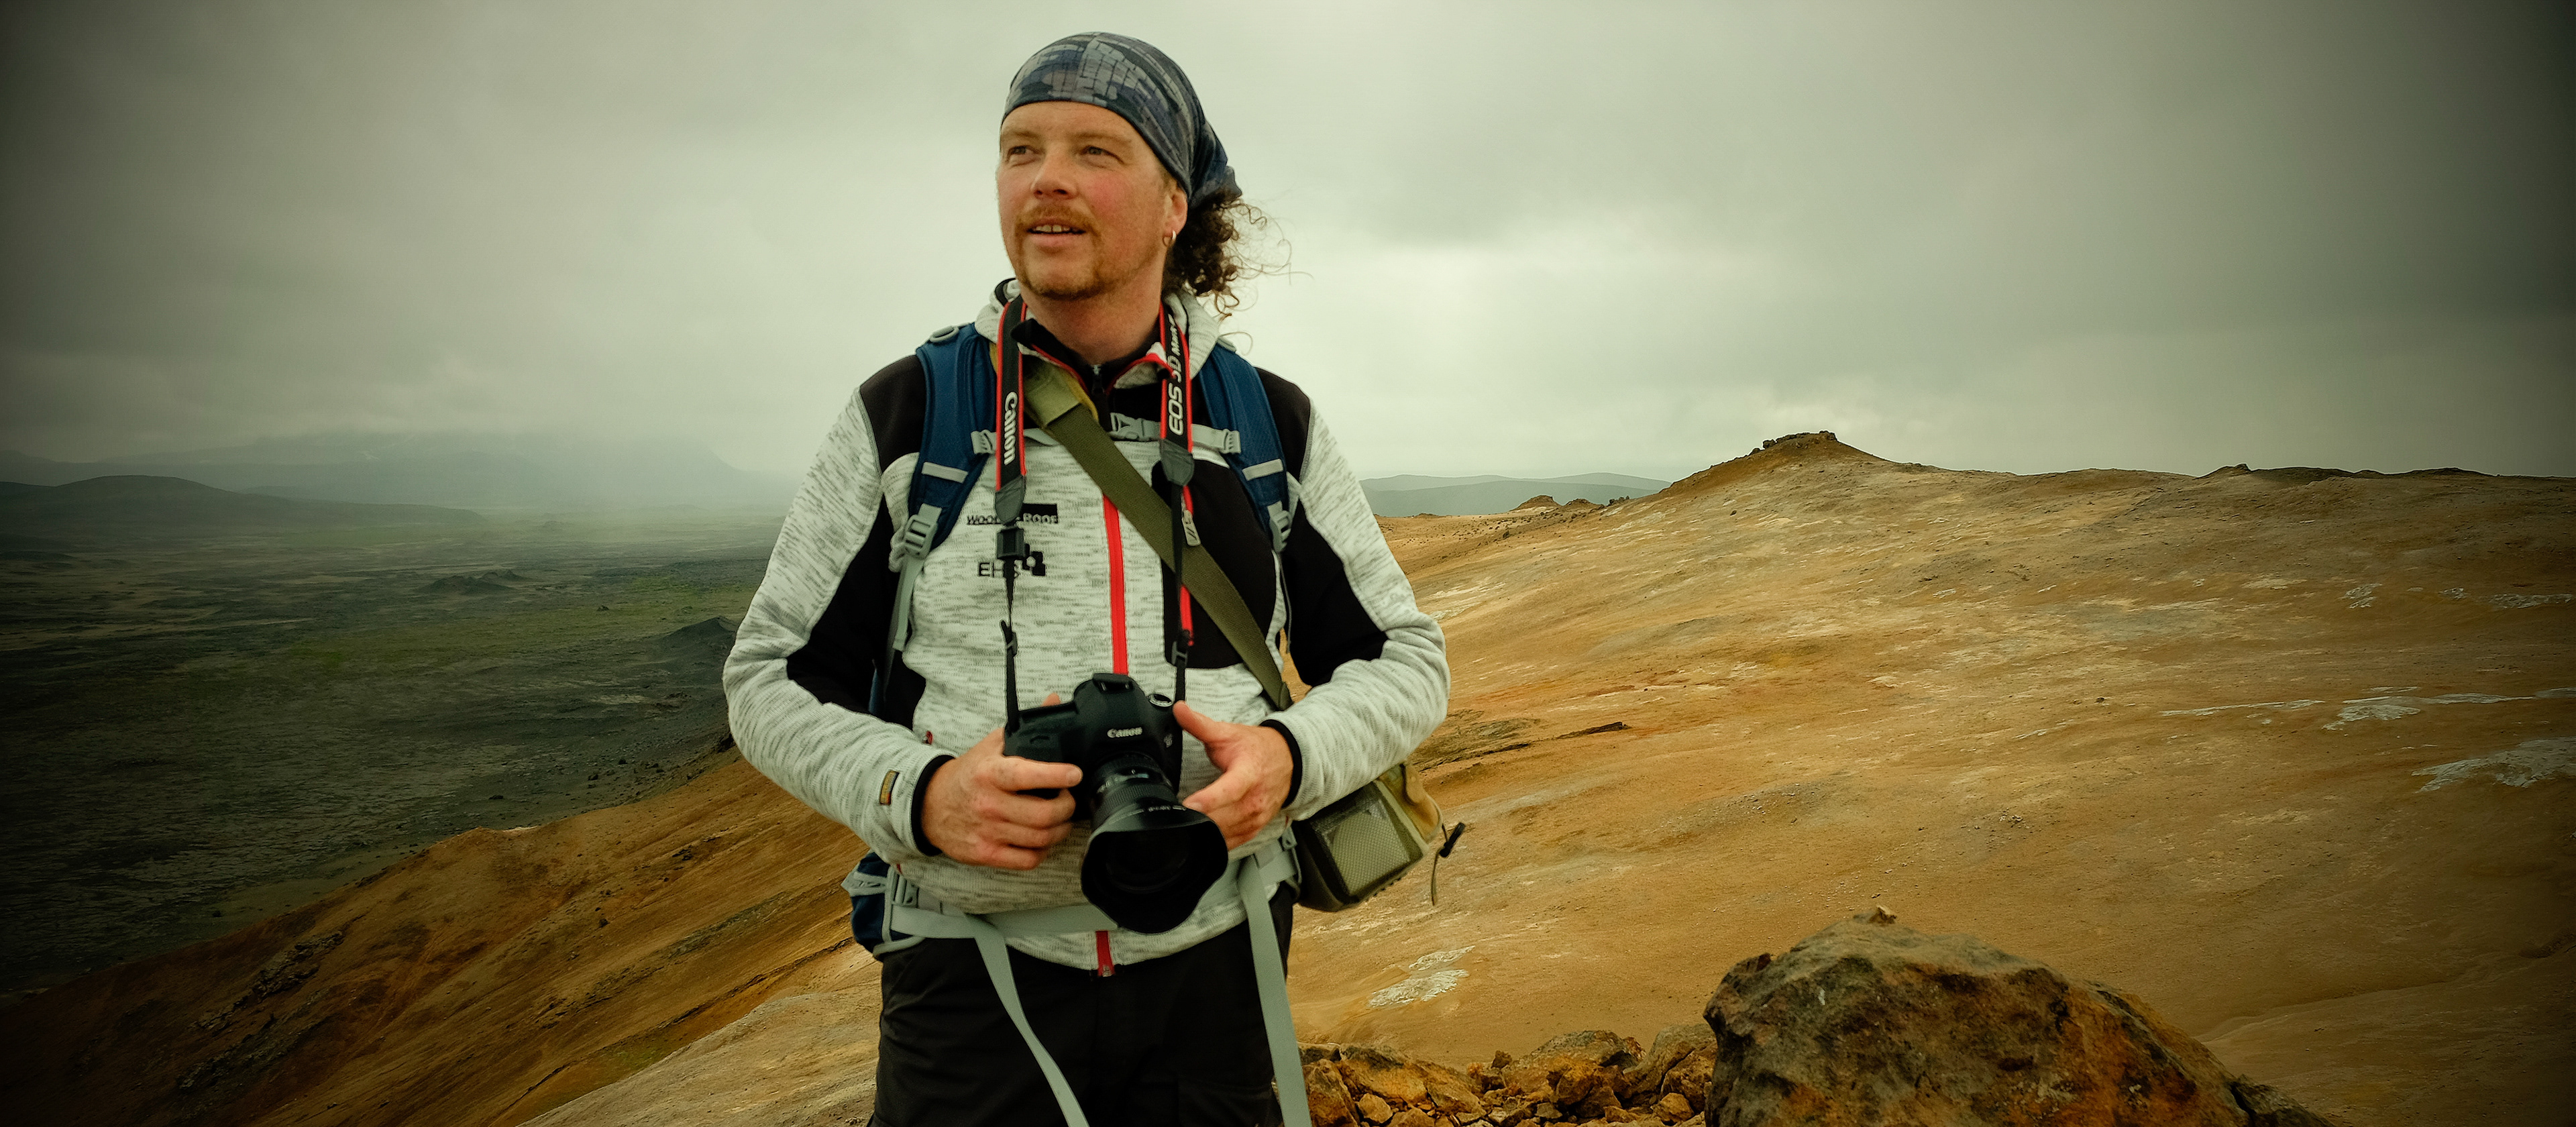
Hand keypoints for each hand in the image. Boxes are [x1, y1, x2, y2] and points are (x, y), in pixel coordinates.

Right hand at [920, 694, 1082, 869]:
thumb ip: (1024, 727)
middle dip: (1067, 807)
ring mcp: (988, 831)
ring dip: (1060, 829)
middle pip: (1044, 814)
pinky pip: (1027, 860)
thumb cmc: (967, 775)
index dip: (1058, 775)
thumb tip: (1054, 700)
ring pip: (1041, 839)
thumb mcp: (992, 745)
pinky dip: (1042, 851)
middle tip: (1068, 799)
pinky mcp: (987, 853)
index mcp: (991, 773)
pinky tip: (1042, 839)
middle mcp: (990, 804)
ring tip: (1060, 818)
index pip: (1028, 775)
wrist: (929, 805)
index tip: (1075, 773)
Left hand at [1175, 702, 1293, 848]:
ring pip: (1227, 833)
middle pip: (1224, 818)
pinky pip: (1233, 842)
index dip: (1209, 799)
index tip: (1189, 804)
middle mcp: (1255, 799)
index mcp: (1248, 774)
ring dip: (1205, 831)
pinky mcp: (1255, 828)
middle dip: (1198, 819)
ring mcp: (1256, 817)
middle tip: (1173, 816)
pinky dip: (1216, 841)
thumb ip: (1200, 724)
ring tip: (1183, 825)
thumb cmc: (1257, 748)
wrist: (1288, 761)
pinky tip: (1201, 836)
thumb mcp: (1228, 733)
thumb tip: (1179, 710)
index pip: (1229, 790)